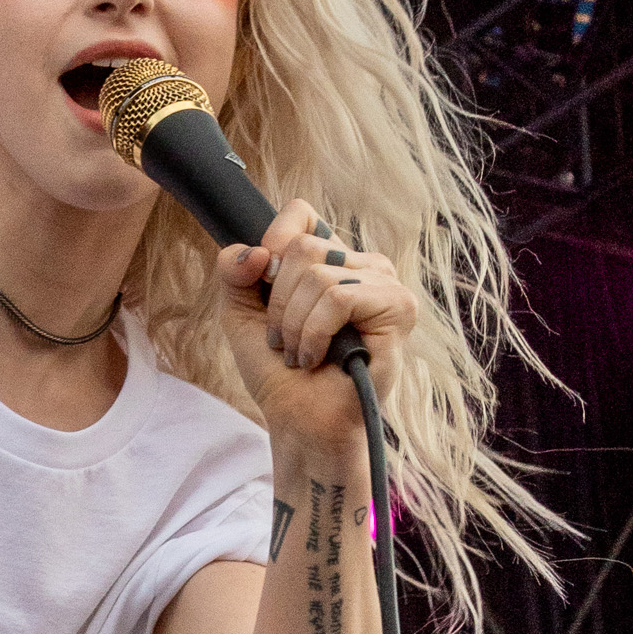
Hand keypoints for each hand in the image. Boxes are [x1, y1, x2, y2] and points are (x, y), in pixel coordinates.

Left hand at [214, 199, 415, 445]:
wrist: (299, 419)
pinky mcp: (399, 308)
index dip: (271, 246)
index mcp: (330, 258)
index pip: (300, 214)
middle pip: (303, 246)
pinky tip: (315, 357)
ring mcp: (384, 284)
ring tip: (299, 353)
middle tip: (282, 337)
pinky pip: (339, 298)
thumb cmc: (277, 368)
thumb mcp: (239, 311)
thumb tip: (257, 251)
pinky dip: (314, 332)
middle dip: (278, 301)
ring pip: (320, 274)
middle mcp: (361, 265)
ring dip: (294, 324)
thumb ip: (233, 270)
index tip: (264, 289)